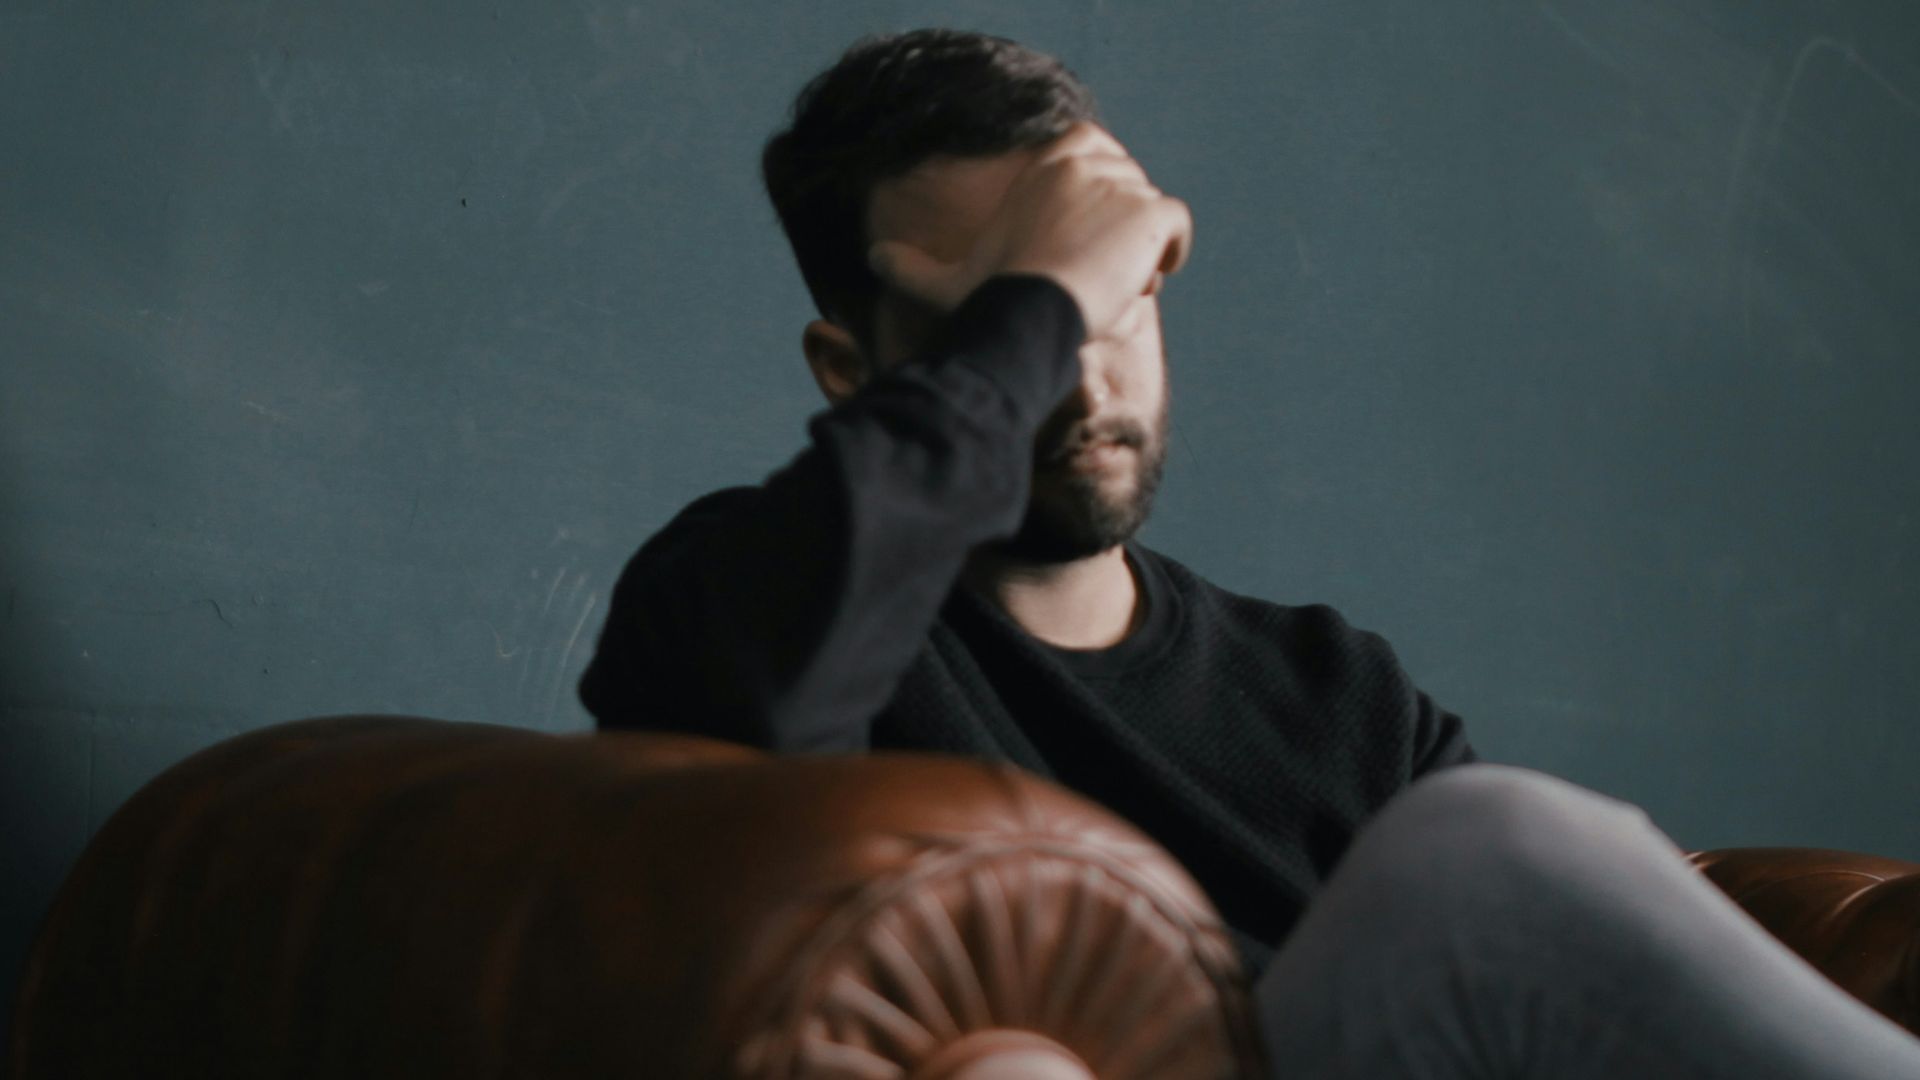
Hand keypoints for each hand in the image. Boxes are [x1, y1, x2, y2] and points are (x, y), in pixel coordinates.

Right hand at [867, 122, 1192, 341]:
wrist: (1028, 311)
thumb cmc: (988, 299)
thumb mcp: (945, 281)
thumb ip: (910, 267)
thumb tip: (872, 258)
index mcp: (1046, 164)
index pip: (1093, 153)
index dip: (1095, 195)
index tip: (1081, 239)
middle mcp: (1085, 161)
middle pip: (1126, 186)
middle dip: (1119, 227)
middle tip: (1096, 274)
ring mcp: (1121, 183)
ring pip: (1149, 213)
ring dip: (1140, 249)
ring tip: (1114, 287)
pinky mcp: (1151, 212)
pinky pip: (1177, 227)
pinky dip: (1170, 252)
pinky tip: (1146, 281)